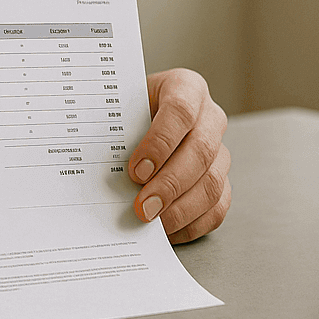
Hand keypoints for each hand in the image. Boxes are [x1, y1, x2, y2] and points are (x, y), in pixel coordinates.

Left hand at [128, 68, 229, 242]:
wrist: (140, 119)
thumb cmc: (128, 112)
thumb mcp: (119, 107)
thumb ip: (113, 128)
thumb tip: (96, 166)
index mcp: (186, 87)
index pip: (181, 111)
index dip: (160, 143)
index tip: (136, 170)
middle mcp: (210, 116)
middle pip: (201, 151)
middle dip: (170, 184)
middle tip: (142, 208)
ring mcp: (220, 149)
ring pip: (213, 182)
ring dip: (181, 208)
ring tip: (152, 224)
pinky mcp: (221, 179)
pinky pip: (217, 207)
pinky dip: (192, 223)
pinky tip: (166, 231)